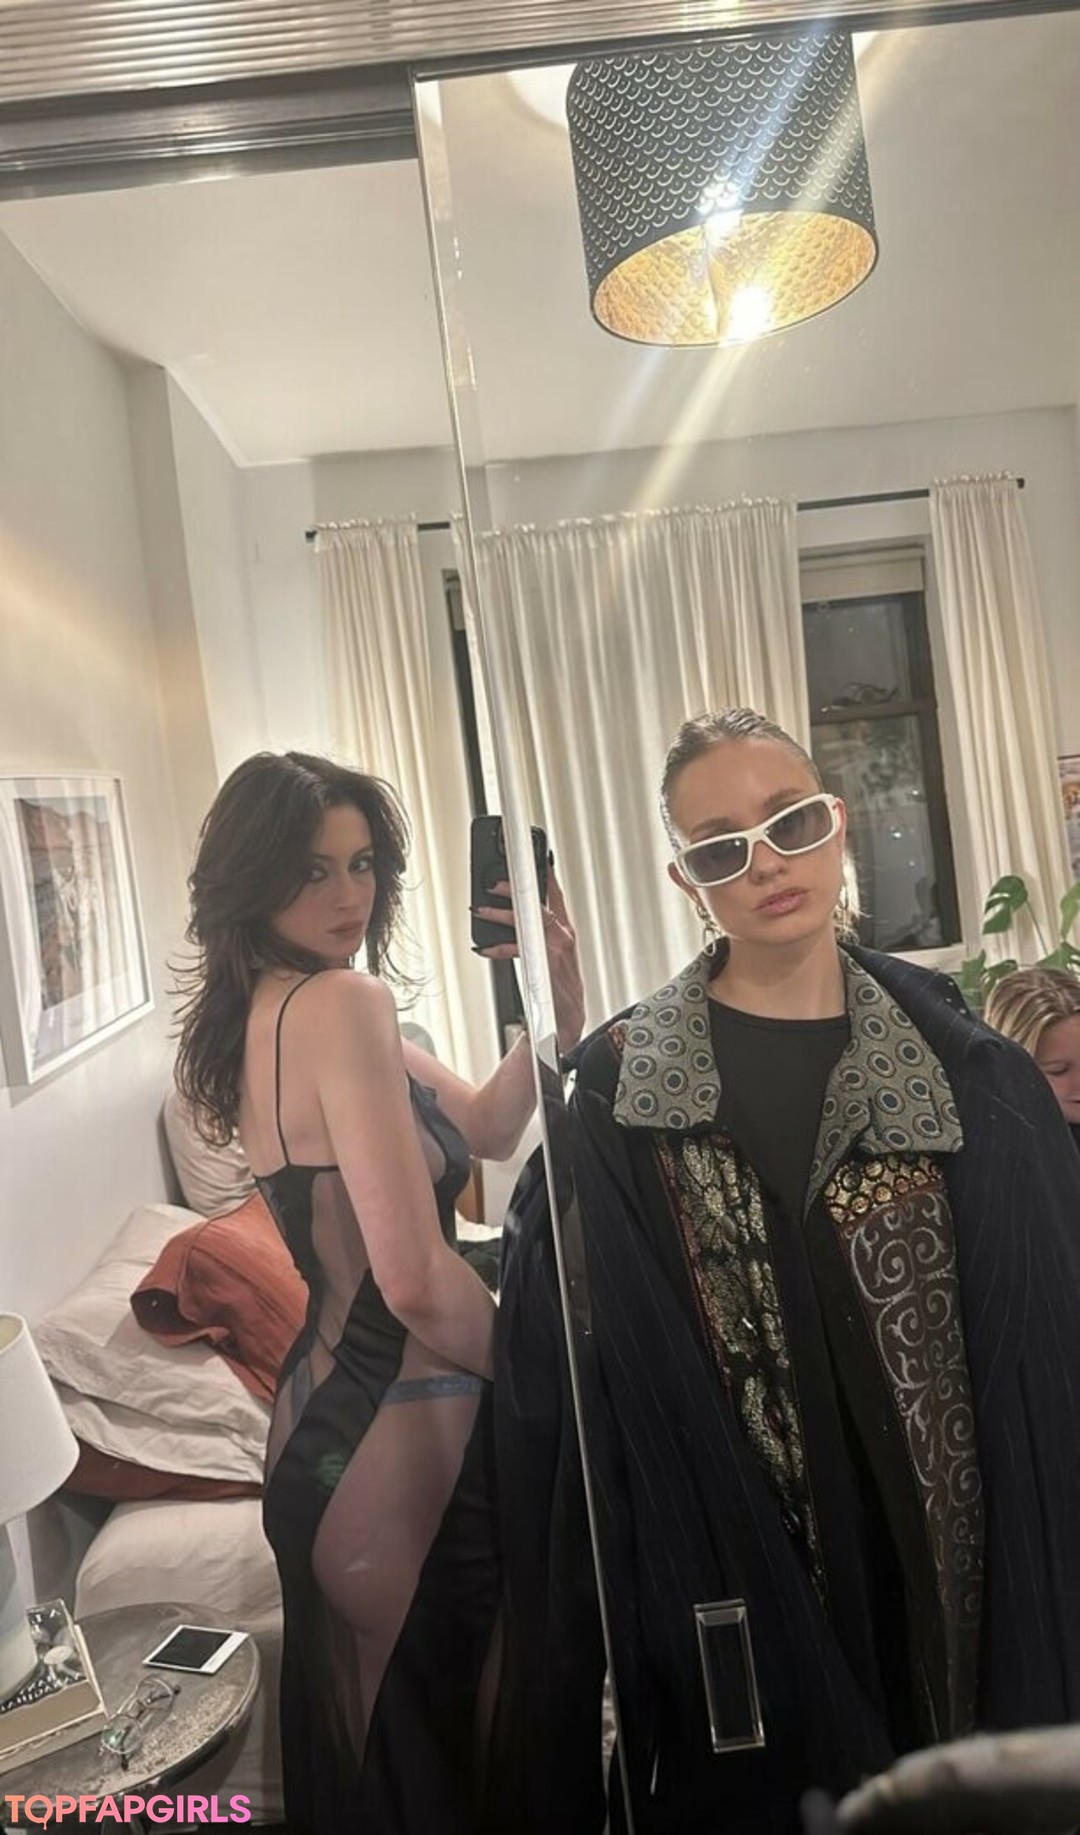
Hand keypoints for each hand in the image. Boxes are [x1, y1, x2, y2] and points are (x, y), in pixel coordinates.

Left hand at [472, 864, 584, 1052]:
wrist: (564, 1018)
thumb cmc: (558, 987)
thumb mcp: (556, 954)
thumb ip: (542, 932)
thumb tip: (516, 915)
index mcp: (566, 930)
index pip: (555, 894)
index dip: (545, 874)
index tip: (533, 858)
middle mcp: (563, 935)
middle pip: (538, 902)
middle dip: (514, 889)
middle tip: (494, 883)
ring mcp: (555, 948)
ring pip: (526, 921)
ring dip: (500, 915)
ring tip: (482, 910)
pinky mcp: (544, 962)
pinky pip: (516, 949)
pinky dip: (498, 948)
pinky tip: (485, 948)